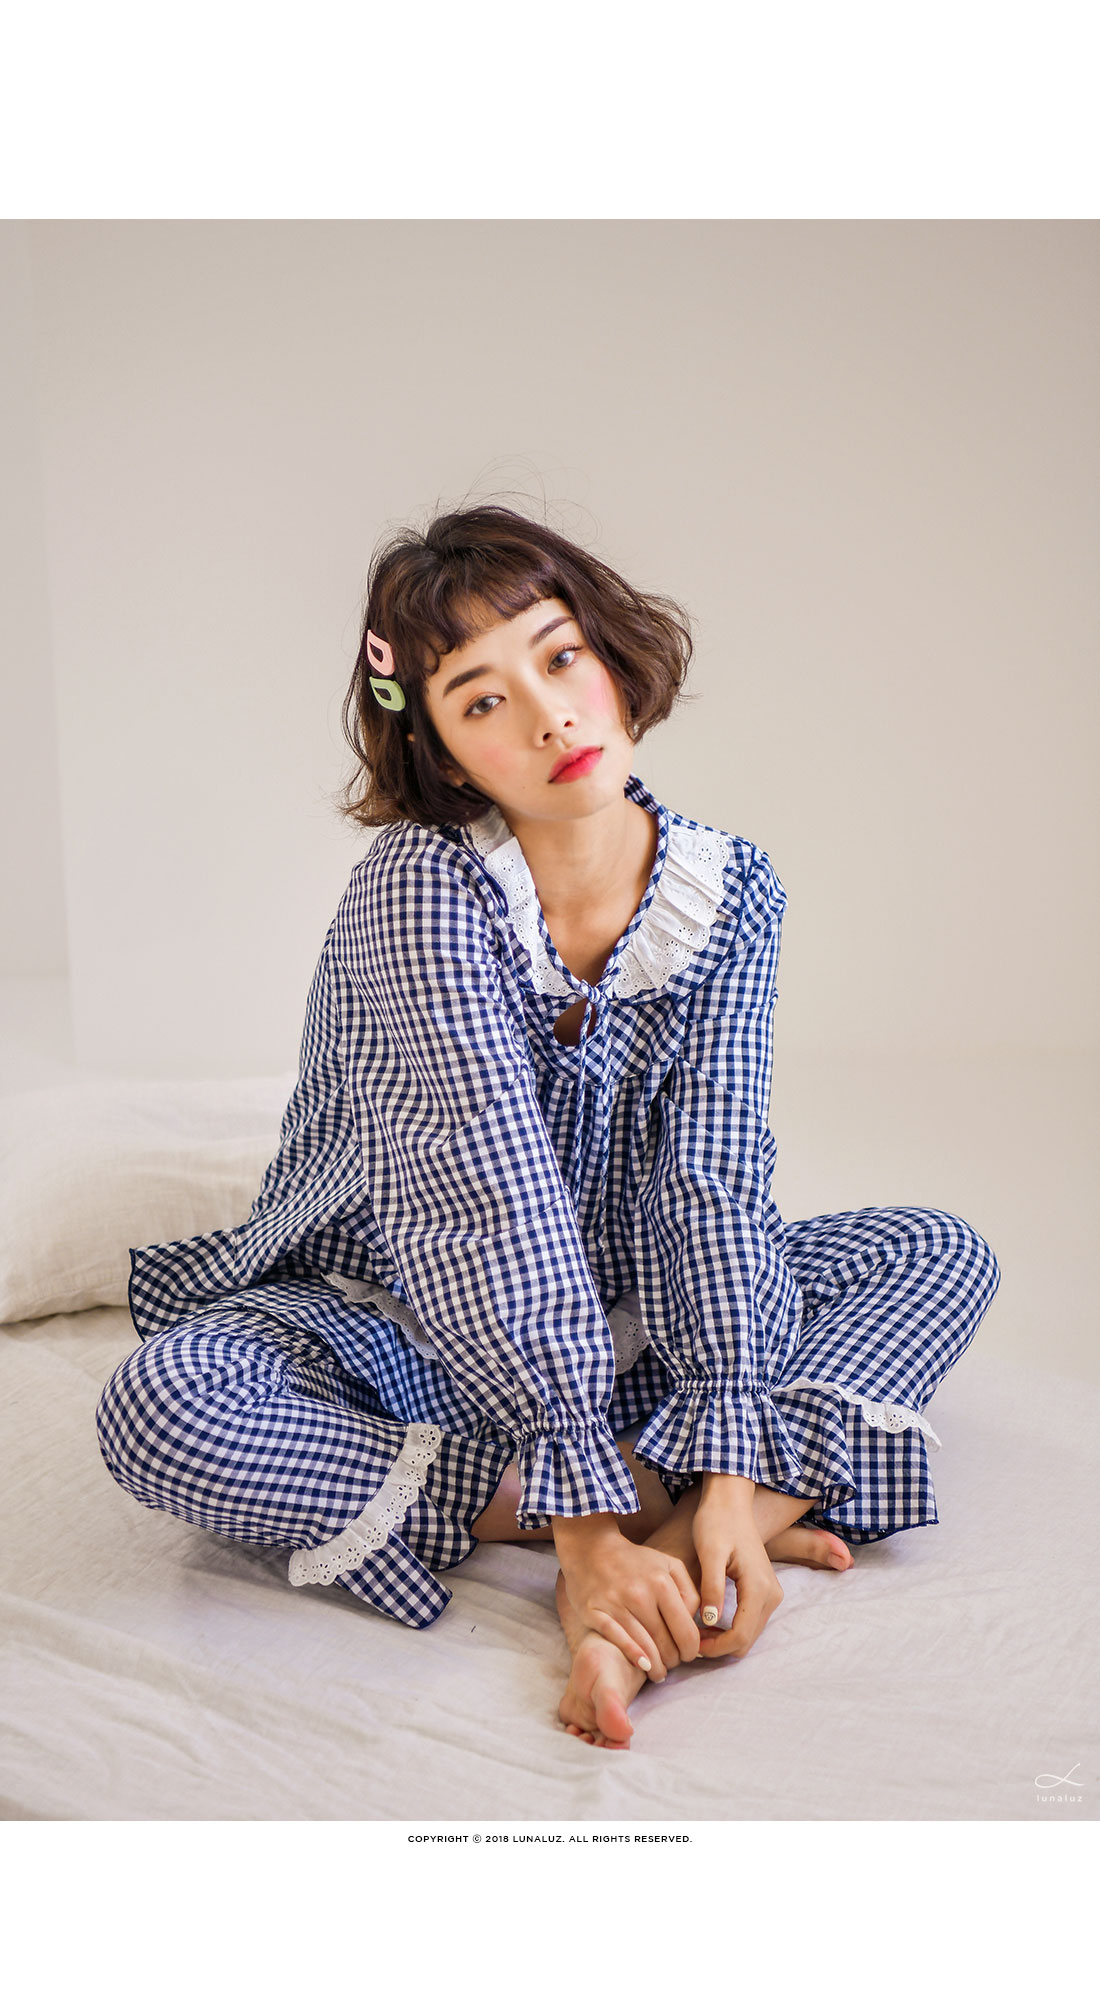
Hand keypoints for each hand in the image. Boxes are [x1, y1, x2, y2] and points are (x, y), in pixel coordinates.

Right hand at [552, 1514, 700, 1679]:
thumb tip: (698, 1624)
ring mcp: (615, 1603)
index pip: (685, 1630)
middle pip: (665, 1642)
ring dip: (655, 1666)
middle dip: (673, 1659)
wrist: (591, 1548)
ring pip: (644, 1646)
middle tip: (672, 1663)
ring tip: (659, 1672)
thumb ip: (689, 1592)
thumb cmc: (636, 1562)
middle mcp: (639, 1594)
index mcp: (661, 1582)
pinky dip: (632, 1655)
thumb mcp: (669, 1565)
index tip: (689, 1655)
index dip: (691, 1649)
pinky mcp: (595, 1611)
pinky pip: (617, 1640)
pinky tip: (642, 1665)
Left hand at [692, 1477, 783, 1658]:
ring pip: (748, 1634)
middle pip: (746, 1641)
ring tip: (693, 1629)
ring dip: (722, 1639)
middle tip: (687, 1638)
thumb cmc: (716, 1521)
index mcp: (758, 1587)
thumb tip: (709, 1621)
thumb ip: (712, 1587)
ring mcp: (770, 1594)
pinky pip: (749, 1622)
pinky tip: (706, 1619)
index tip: (688, 1644)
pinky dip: (729, 1628)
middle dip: (717, 1647)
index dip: (713, 1648)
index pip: (740, 1637)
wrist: (730, 1501)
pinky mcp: (764, 1591)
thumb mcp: (709, 1552)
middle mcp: (771, 1595)